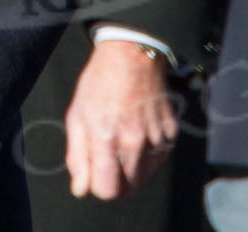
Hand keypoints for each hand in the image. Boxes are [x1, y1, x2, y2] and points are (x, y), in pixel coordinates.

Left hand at [64, 38, 178, 199]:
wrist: (132, 55)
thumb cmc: (99, 83)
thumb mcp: (76, 116)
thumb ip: (77, 156)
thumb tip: (80, 190)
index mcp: (107, 139)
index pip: (107, 191)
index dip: (98, 185)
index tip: (95, 171)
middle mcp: (135, 143)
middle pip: (128, 190)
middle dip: (116, 181)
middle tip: (108, 158)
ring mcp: (156, 139)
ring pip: (144, 177)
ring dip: (132, 169)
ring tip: (123, 140)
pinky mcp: (171, 133)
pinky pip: (159, 160)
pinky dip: (148, 154)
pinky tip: (138, 131)